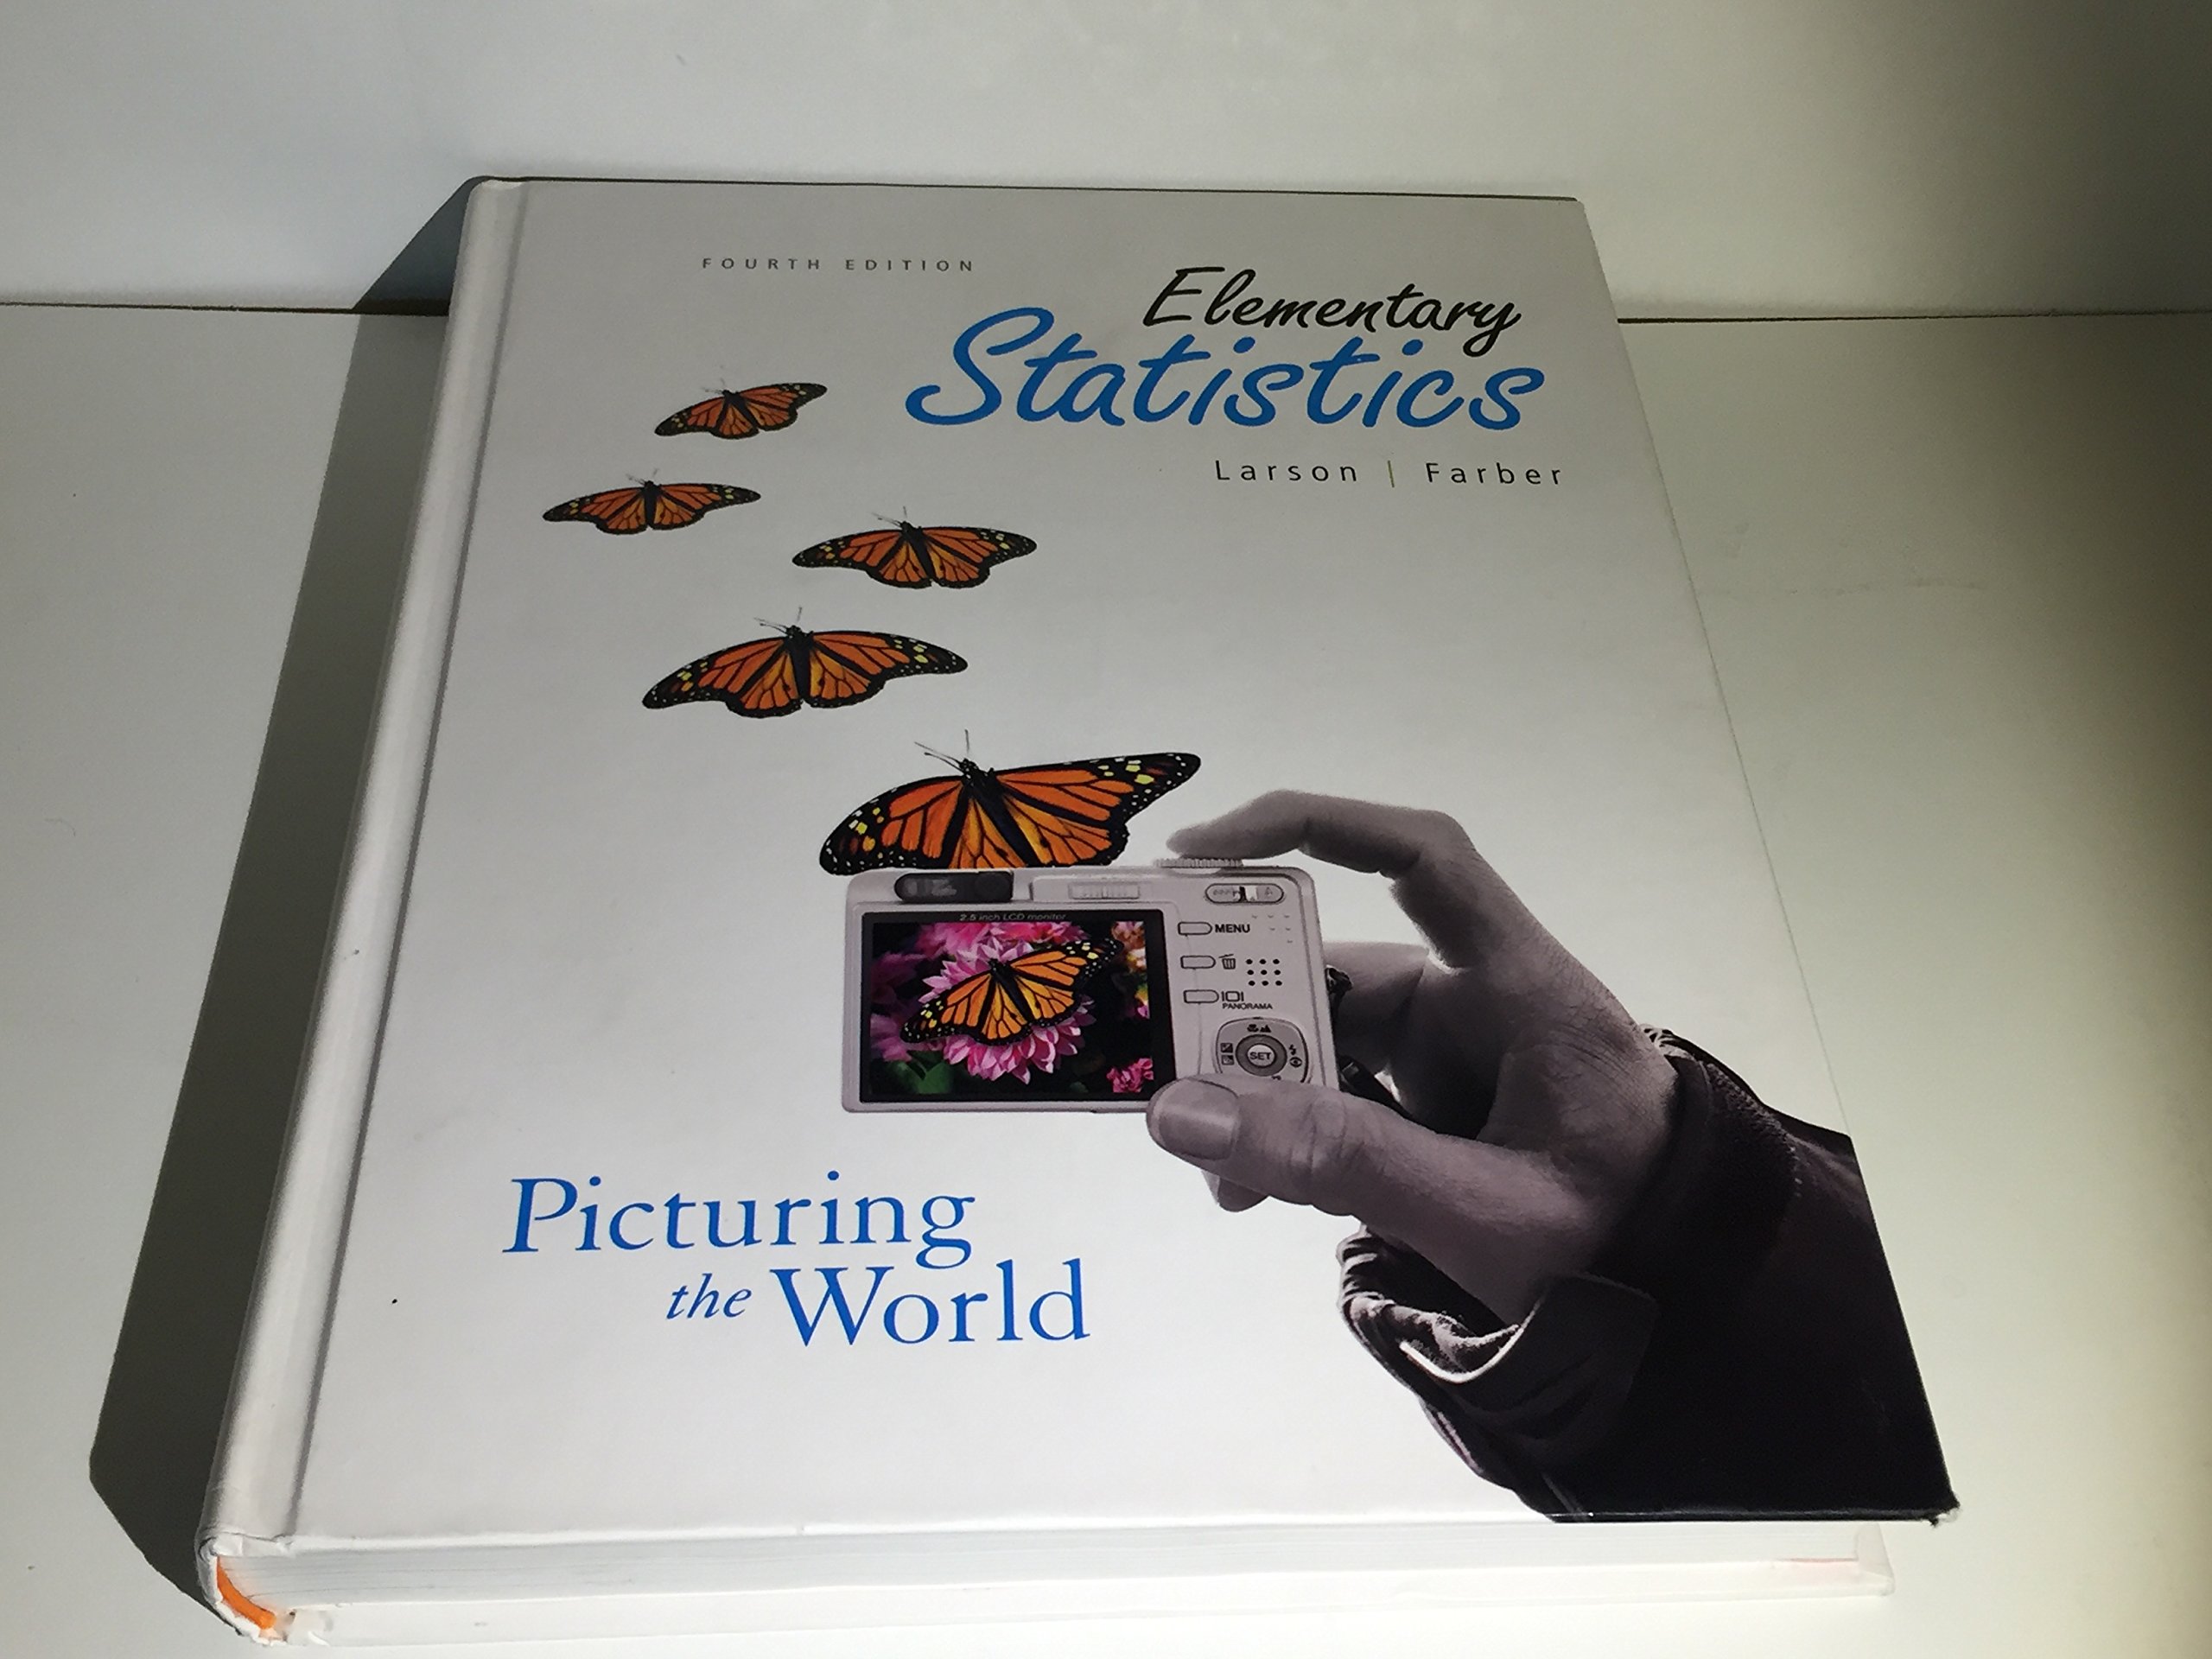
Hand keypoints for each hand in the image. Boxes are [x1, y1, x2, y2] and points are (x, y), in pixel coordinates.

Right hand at [1146, 792, 1676, 1321]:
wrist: (1704, 1305)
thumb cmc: (1629, 1240)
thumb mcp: (1481, 1211)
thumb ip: (1339, 1160)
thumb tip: (1183, 1112)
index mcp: (1520, 987)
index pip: (1420, 860)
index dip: (1312, 826)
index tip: (1205, 853)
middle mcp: (1480, 1004)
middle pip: (1338, 973)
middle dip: (1249, 1027)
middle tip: (1173, 1084)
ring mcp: (1457, 1060)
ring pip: (1326, 1046)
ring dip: (1262, 1100)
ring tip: (1223, 1179)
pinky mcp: (1439, 1112)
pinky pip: (1341, 1100)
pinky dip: (1292, 1136)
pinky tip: (1256, 1188)